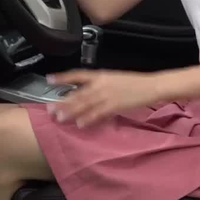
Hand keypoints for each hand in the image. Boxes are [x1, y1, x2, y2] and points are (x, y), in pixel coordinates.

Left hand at [46, 69, 162, 127]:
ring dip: (71, 112)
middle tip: (49, 109)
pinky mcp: (115, 105)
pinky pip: (98, 113)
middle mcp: (101, 84)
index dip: (63, 77)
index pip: (77, 74)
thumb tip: (85, 93)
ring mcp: (107, 95)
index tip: (49, 79)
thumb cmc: (134, 83)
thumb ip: (99, 85)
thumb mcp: (113, 79)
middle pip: (78, 93)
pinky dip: (88, 119)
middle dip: (63, 102)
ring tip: (60, 118)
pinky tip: (80, 124)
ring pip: (85, 104)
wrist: (151, 86)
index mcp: (100, 75)